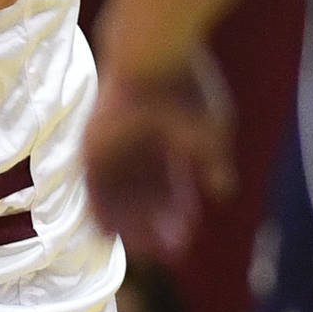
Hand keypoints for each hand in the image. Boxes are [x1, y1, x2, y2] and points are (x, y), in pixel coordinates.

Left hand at [80, 50, 234, 258]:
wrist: (150, 59)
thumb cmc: (184, 87)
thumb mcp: (209, 130)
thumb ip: (213, 163)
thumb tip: (223, 193)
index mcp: (168, 140)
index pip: (171, 186)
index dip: (177, 212)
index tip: (185, 235)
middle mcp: (138, 148)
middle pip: (144, 197)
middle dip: (155, 225)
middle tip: (167, 252)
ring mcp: (112, 148)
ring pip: (118, 197)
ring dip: (130, 225)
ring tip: (144, 250)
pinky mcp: (89, 147)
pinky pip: (90, 189)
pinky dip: (99, 211)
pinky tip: (108, 236)